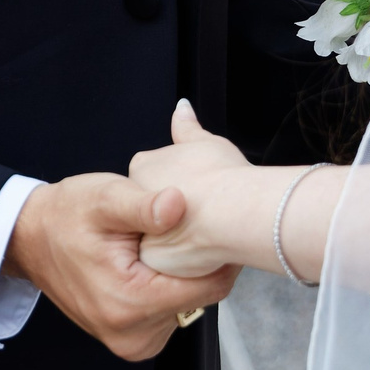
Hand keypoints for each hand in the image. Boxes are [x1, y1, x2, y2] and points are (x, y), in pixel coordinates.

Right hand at [4, 170, 235, 361]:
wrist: (30, 239)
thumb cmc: (66, 216)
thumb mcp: (104, 198)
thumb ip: (143, 204)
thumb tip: (178, 204)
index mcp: (129, 303)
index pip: (207, 289)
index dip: (222, 256)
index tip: (223, 227)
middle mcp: (131, 334)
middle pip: (201, 299)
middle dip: (201, 264)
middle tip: (188, 229)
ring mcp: (130, 342)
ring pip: (188, 307)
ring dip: (184, 276)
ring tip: (164, 245)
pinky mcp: (132, 340)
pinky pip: (171, 314)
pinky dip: (169, 288)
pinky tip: (154, 264)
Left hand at [130, 100, 256, 278]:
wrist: (233, 213)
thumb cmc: (221, 176)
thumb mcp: (205, 142)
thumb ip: (188, 128)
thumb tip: (182, 107)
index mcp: (143, 166)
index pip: (154, 177)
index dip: (180, 185)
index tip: (200, 189)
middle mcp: (135, 199)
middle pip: (154, 209)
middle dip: (176, 212)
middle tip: (205, 211)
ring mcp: (143, 231)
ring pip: (162, 238)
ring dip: (181, 236)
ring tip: (208, 231)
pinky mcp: (153, 261)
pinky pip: (171, 263)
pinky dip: (188, 259)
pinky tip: (207, 251)